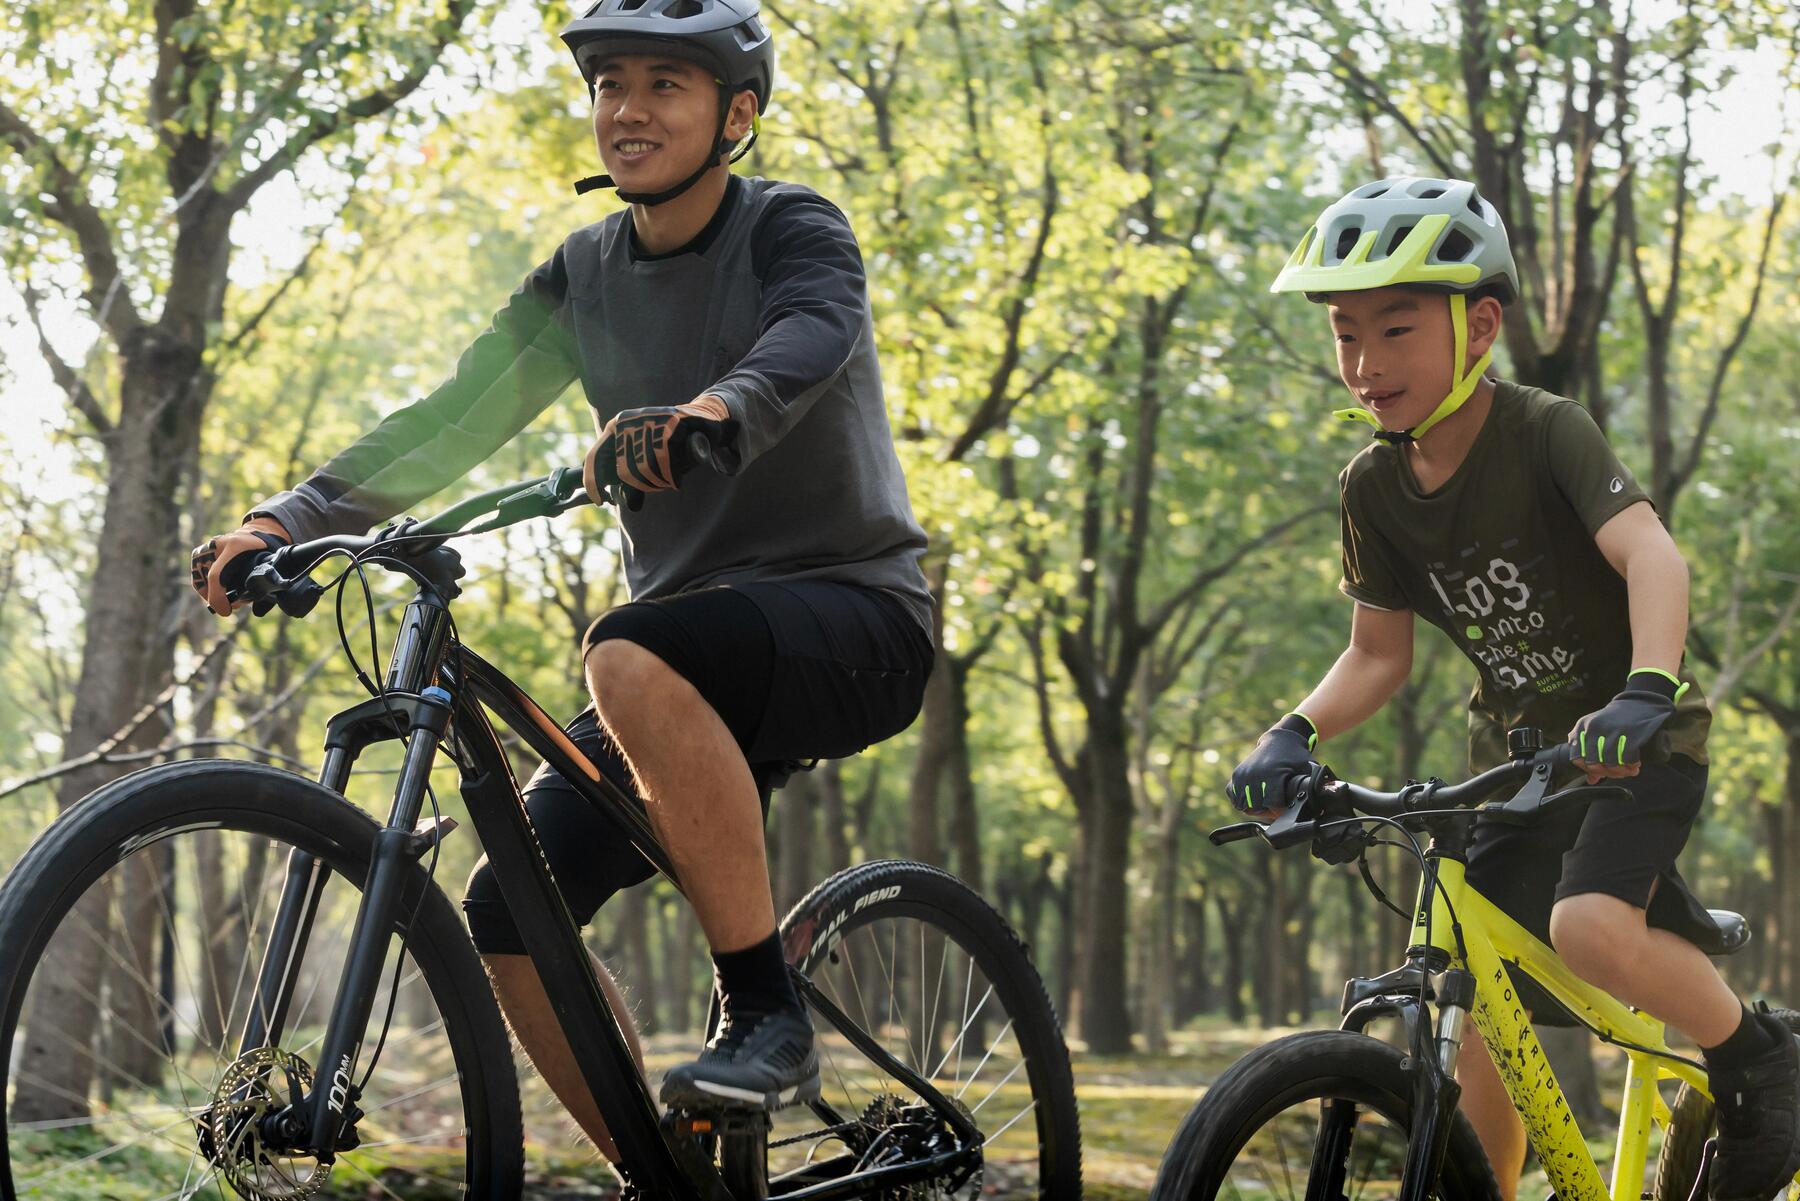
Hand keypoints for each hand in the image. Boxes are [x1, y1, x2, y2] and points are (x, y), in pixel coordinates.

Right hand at [191, 517, 290, 615]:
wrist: (258, 534)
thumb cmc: (265, 552)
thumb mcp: (268, 565)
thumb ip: (264, 584)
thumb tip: (258, 610)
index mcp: (235, 545)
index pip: (216, 576)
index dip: (217, 598)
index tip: (226, 612)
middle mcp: (217, 545)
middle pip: (208, 580)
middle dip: (218, 599)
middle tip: (230, 607)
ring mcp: (206, 548)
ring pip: (200, 580)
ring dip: (212, 594)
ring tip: (227, 600)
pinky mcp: (199, 553)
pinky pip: (198, 576)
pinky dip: (207, 588)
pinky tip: (220, 593)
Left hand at [599, 395, 738, 494]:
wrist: (704, 420)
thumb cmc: (673, 444)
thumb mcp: (649, 461)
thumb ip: (635, 479)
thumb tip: (625, 503)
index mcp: (615, 427)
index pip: (595, 457)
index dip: (593, 481)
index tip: (599, 501)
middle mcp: (627, 421)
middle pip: (624, 470)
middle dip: (642, 486)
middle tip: (658, 486)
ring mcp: (648, 419)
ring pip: (645, 467)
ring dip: (659, 481)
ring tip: (670, 480)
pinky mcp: (672, 422)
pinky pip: (667, 460)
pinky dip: (673, 475)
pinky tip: (677, 479)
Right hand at [1227, 714, 1318, 815]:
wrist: (1280, 739)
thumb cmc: (1297, 757)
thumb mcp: (1309, 770)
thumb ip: (1315, 786)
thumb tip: (1329, 799)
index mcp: (1273, 775)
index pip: (1273, 806)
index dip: (1282, 811)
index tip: (1287, 807)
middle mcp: (1255, 775)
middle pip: (1258, 808)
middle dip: (1269, 811)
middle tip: (1278, 806)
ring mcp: (1243, 775)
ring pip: (1244, 805)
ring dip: (1254, 806)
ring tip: (1267, 801)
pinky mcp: (1236, 774)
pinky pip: (1233, 795)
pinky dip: (1241, 798)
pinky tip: (1254, 796)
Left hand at [1569, 670, 1685, 783]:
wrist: (1638, 702)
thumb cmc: (1614, 719)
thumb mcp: (1596, 730)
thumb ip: (1589, 752)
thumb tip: (1590, 780)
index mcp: (1582, 727)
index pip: (1576, 757)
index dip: (1588, 769)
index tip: (1600, 771)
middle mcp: (1593, 729)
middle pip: (1594, 763)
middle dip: (1607, 773)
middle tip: (1618, 773)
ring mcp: (1611, 731)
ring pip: (1611, 763)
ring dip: (1621, 772)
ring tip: (1628, 771)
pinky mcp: (1630, 734)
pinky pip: (1627, 758)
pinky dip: (1631, 765)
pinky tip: (1635, 766)